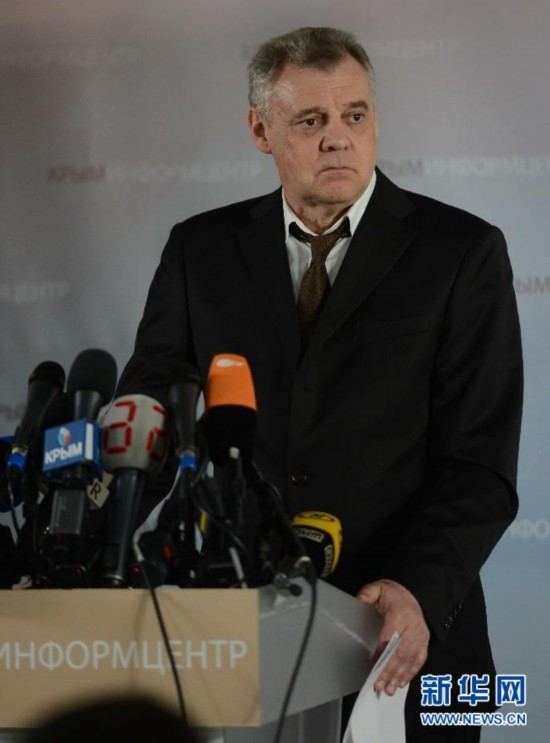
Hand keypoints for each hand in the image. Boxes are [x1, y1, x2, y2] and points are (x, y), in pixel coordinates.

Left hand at [357, 579, 429, 695]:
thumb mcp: (377, 588)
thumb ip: (367, 594)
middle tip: (379, 686)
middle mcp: (414, 626)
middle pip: (401, 652)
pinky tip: (402, 683)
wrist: (411, 593)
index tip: (372, 668)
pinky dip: (411, 672)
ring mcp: (422, 635)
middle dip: (389, 671)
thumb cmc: (392, 593)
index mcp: (401, 613)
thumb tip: (358, 603)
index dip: (381, 654)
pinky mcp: (425, 641)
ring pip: (410, 659)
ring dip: (399, 676)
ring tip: (389, 690)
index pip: (390, 637)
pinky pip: (419, 660)